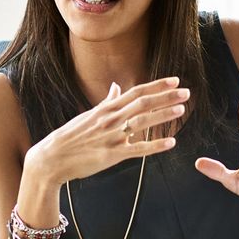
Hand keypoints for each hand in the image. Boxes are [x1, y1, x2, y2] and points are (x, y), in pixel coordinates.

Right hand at [25, 77, 186, 182]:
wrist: (52, 158)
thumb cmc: (71, 136)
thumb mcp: (88, 115)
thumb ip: (107, 101)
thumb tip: (116, 87)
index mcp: (106, 109)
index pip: (135, 92)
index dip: (156, 86)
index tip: (174, 81)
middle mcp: (110, 120)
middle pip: (142, 104)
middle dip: (165, 97)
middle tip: (186, 92)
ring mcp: (111, 137)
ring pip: (142, 123)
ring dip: (162, 116)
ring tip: (181, 110)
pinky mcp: (111, 155)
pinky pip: (137, 150)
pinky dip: (154, 146)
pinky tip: (170, 143)